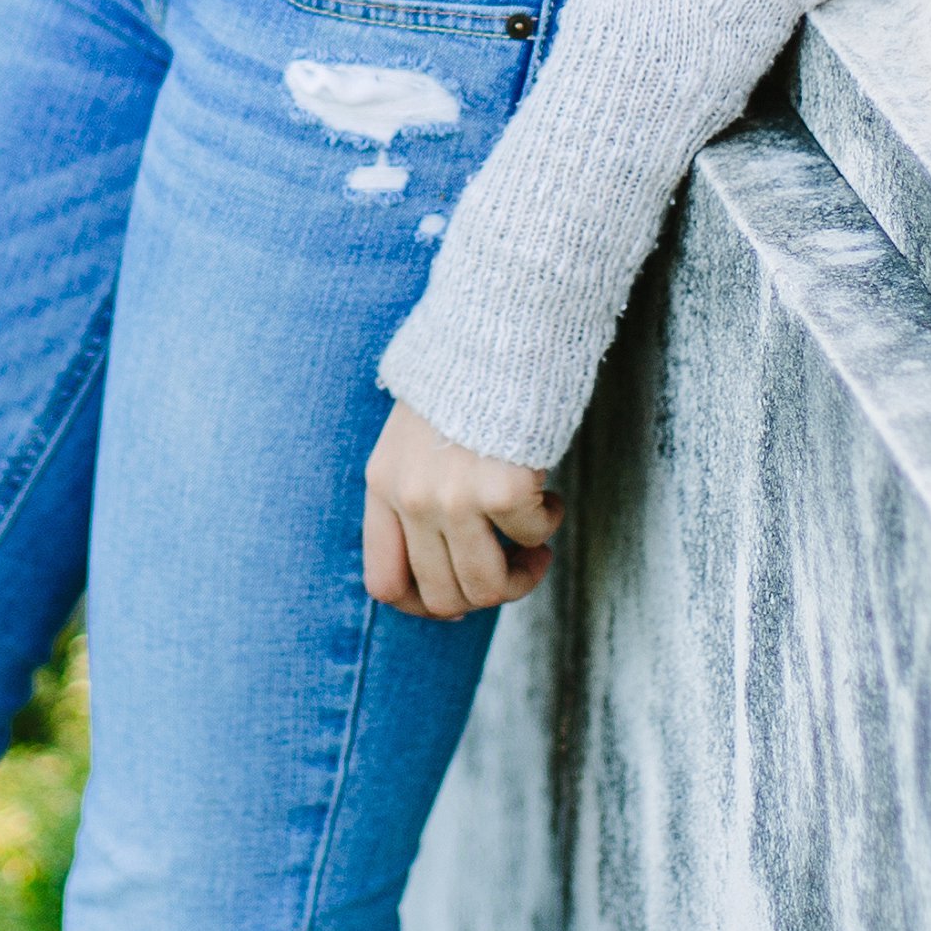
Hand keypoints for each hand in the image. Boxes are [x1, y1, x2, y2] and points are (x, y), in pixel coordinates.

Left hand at [363, 399, 561, 619]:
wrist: (498, 325)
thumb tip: (446, 587)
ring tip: (536, 547)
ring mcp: (454, 499)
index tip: (462, 597)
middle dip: (485, 595)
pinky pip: (532, 538)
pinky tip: (547, 493)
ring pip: (486, 586)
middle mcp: (411, 498)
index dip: (426, 605)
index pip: (385, 583)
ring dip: (520, 577)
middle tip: (514, 568)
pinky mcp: (501, 491)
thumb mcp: (416, 438)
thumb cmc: (466, 380)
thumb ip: (418, 497)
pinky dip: (547, 524)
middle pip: (442, 596)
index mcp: (383, 485)